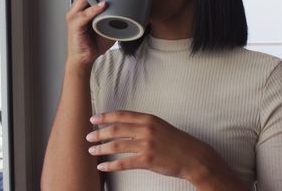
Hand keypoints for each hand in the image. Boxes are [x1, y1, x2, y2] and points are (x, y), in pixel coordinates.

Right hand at [66, 0, 114, 67]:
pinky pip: (85, 16)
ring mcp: (74, 16)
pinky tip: (103, 5)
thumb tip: (139, 12)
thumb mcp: (109, 26)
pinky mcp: (75, 26)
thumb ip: (118, 17)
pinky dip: (94, 9)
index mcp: (82, 6)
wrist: (84, 59)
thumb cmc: (95, 42)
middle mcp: (76, 8)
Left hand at [85, 110, 250, 189]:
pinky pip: (124, 163)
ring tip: (91, 151)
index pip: (121, 115)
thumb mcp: (160, 126)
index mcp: (149, 119)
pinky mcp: (147, 160)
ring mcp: (147, 145)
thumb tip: (125, 125)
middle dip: (99, 132)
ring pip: (116, 145)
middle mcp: (146, 129)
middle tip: (88, 136)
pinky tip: (102, 166)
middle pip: (116, 129)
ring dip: (101, 148)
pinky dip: (111, 165)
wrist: (193, 156)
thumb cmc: (176, 141)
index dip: (105, 116)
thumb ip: (143, 124)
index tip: (93, 118)